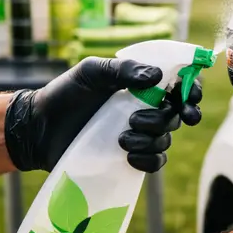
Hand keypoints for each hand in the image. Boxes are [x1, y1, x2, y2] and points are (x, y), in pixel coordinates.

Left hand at [5, 57, 201, 171]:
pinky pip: (156, 162)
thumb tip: (157, 77)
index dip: (193, 91)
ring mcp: (141, 134)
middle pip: (176, 115)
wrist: (39, 128)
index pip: (181, 86)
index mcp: (145, 86)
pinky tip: (129, 156)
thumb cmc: (66, 94)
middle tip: (137, 119)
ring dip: (149, 139)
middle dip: (163, 118)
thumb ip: (124, 70)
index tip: (188, 98)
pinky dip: (148, 160)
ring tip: (121, 137)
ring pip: (165, 139)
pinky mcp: (131, 158)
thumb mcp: (92, 72)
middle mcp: (148, 109)